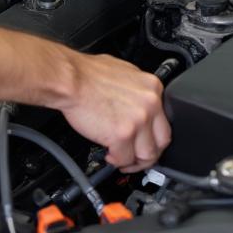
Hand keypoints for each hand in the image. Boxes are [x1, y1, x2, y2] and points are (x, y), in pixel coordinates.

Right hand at [60, 55, 170, 170]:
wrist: (69, 79)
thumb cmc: (86, 74)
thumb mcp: (122, 72)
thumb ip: (136, 90)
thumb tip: (137, 104)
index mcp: (151, 87)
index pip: (164, 119)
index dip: (152, 134)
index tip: (144, 140)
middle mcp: (150, 103)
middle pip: (161, 140)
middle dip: (147, 152)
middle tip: (136, 156)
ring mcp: (138, 120)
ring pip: (146, 154)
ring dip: (133, 160)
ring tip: (122, 158)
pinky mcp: (122, 135)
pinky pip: (124, 158)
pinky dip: (116, 161)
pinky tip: (109, 154)